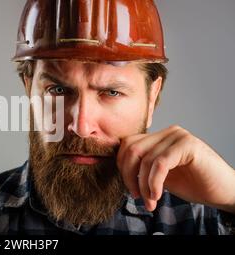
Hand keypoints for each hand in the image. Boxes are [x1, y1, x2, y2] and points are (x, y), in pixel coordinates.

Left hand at [117, 125, 234, 212]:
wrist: (222, 192)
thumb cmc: (192, 184)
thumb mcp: (159, 175)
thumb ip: (142, 167)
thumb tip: (119, 169)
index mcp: (158, 137)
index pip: (127, 145)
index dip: (122, 168)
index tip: (130, 189)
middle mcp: (167, 132)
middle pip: (131, 149)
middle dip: (128, 176)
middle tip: (136, 196)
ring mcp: (178, 136)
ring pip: (144, 158)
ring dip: (143, 185)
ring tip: (150, 201)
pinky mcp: (188, 145)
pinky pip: (160, 163)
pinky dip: (153, 182)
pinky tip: (157, 196)